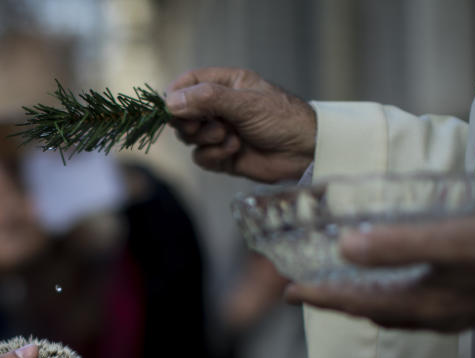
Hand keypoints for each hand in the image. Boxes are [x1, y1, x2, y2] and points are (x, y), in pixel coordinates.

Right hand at [166, 67, 315, 182]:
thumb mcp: (245, 103)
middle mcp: (220, 107)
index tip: (169, 108)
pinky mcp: (222, 156)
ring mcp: (220, 132)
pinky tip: (234, 151)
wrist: (305, 152)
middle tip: (201, 126)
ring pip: (190, 137)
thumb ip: (207, 100)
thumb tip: (171, 102)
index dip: (175, 95)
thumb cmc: (282, 118)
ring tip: (229, 137)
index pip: (188, 83)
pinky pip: (201, 157)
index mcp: (226, 84)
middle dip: (189, 122)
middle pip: (183, 113)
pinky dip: (214, 155)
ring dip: (206, 139)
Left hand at [284, 215, 474, 331]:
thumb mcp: (453, 239)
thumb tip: (345, 247)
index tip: (288, 292)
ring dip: (365, 302)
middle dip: (336, 302)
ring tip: (345, 289)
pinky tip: (404, 285)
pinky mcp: (474, 305)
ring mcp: (456, 314)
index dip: (320, 297)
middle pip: (371, 312)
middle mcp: (435, 316)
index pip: (356, 303)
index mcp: (423, 304)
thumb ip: (400, 245)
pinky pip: (420, 308)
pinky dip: (396, 298)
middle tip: (306, 292)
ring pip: (395, 313)